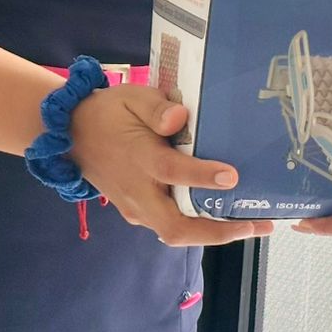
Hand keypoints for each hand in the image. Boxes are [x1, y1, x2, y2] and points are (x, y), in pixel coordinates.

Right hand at [69, 85, 274, 246]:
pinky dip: (198, 228)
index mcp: (138, 158)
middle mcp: (137, 191)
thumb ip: (156, 108)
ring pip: (174, 233)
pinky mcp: (137, 213)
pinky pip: (169, 227)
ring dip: (213, 234)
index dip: (202, 176)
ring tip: (254, 225)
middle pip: (176, 226)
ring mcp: (135, 207)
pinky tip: (226, 218)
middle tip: (259, 224)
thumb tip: (179, 116)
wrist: (72, 134)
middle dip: (219, 231)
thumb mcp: (132, 98)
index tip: (232, 176)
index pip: (172, 171)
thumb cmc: (109, 112)